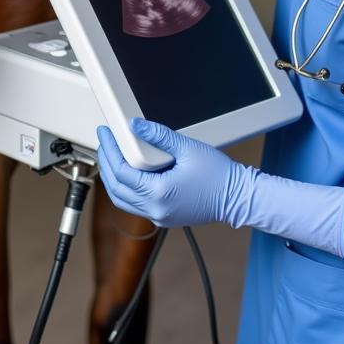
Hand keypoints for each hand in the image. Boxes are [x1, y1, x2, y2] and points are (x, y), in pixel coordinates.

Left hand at [97, 119, 343, 257]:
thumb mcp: (187, 148)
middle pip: (116, 188)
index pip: (121, 172)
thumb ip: (158, 135)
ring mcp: (159, 216)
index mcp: (158, 193)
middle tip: (104, 141)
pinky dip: (126, 188)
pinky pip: (135, 205)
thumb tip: (135, 125)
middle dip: (106, 163)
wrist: (239, 198)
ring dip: (113, 178)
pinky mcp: (164, 217)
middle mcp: (155, 209)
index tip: (105, 134)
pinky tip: (128, 172)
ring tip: (111, 155)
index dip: (109, 151)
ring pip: (122, 200)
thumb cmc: (220, 176)